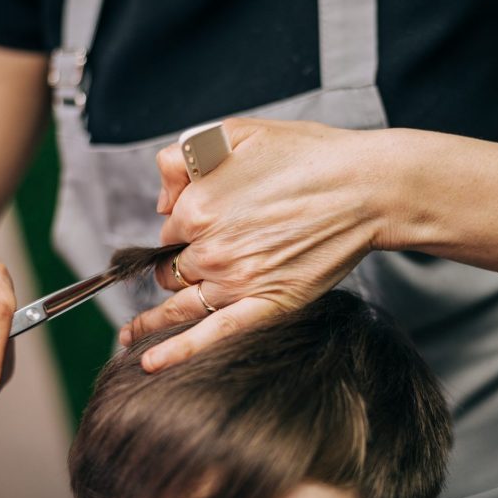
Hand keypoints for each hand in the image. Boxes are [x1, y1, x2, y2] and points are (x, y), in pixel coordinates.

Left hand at [121, 118, 385, 370]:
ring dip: (154, 317)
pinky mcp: (265, 305)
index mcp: (197, 207)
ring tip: (132, 333)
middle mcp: (209, 248)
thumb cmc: (307, 157)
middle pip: (173, 267)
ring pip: (180, 302)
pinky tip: (149, 363)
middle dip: (181, 262)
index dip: (182, 227)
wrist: (365, 187)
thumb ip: (181, 160)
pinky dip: (177, 351)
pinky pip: (211, 334)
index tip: (204, 224)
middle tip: (204, 258)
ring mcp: (236, 281)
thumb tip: (162, 201)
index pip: (169, 230)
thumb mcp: (234, 133)